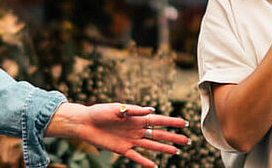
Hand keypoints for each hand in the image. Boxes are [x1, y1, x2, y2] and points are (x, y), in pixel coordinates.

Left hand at [45, 103, 189, 167]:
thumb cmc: (100, 112)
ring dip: (163, 148)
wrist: (85, 123)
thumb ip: (133, 110)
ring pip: (151, 145)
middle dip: (172, 137)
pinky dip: (145, 161)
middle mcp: (136, 129)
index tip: (184, 123)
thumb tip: (150, 110)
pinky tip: (155, 166)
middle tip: (186, 141)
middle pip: (158, 134)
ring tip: (176, 151)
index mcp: (136, 117)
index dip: (171, 122)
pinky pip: (136, 157)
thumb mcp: (116, 108)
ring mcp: (130, 140)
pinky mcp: (122, 149)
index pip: (158, 120)